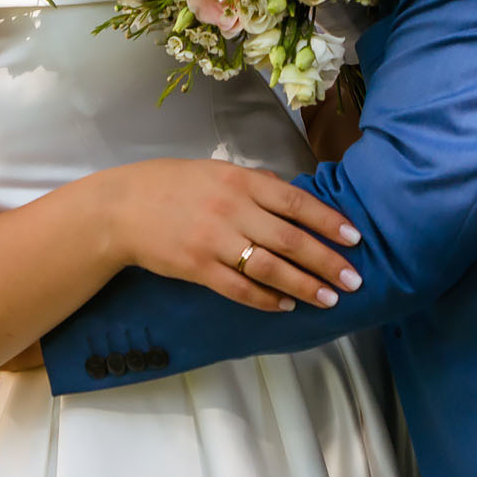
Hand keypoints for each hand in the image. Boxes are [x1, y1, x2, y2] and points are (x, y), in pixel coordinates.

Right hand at [101, 158, 362, 312]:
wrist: (122, 208)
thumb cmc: (173, 185)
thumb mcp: (217, 171)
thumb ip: (256, 184)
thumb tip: (296, 198)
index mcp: (239, 181)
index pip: (296, 203)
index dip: (328, 222)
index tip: (354, 238)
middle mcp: (231, 210)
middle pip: (290, 239)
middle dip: (326, 262)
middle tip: (354, 279)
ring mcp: (213, 241)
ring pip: (270, 268)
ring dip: (304, 285)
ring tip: (329, 298)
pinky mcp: (197, 268)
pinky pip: (239, 289)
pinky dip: (266, 299)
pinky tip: (286, 306)